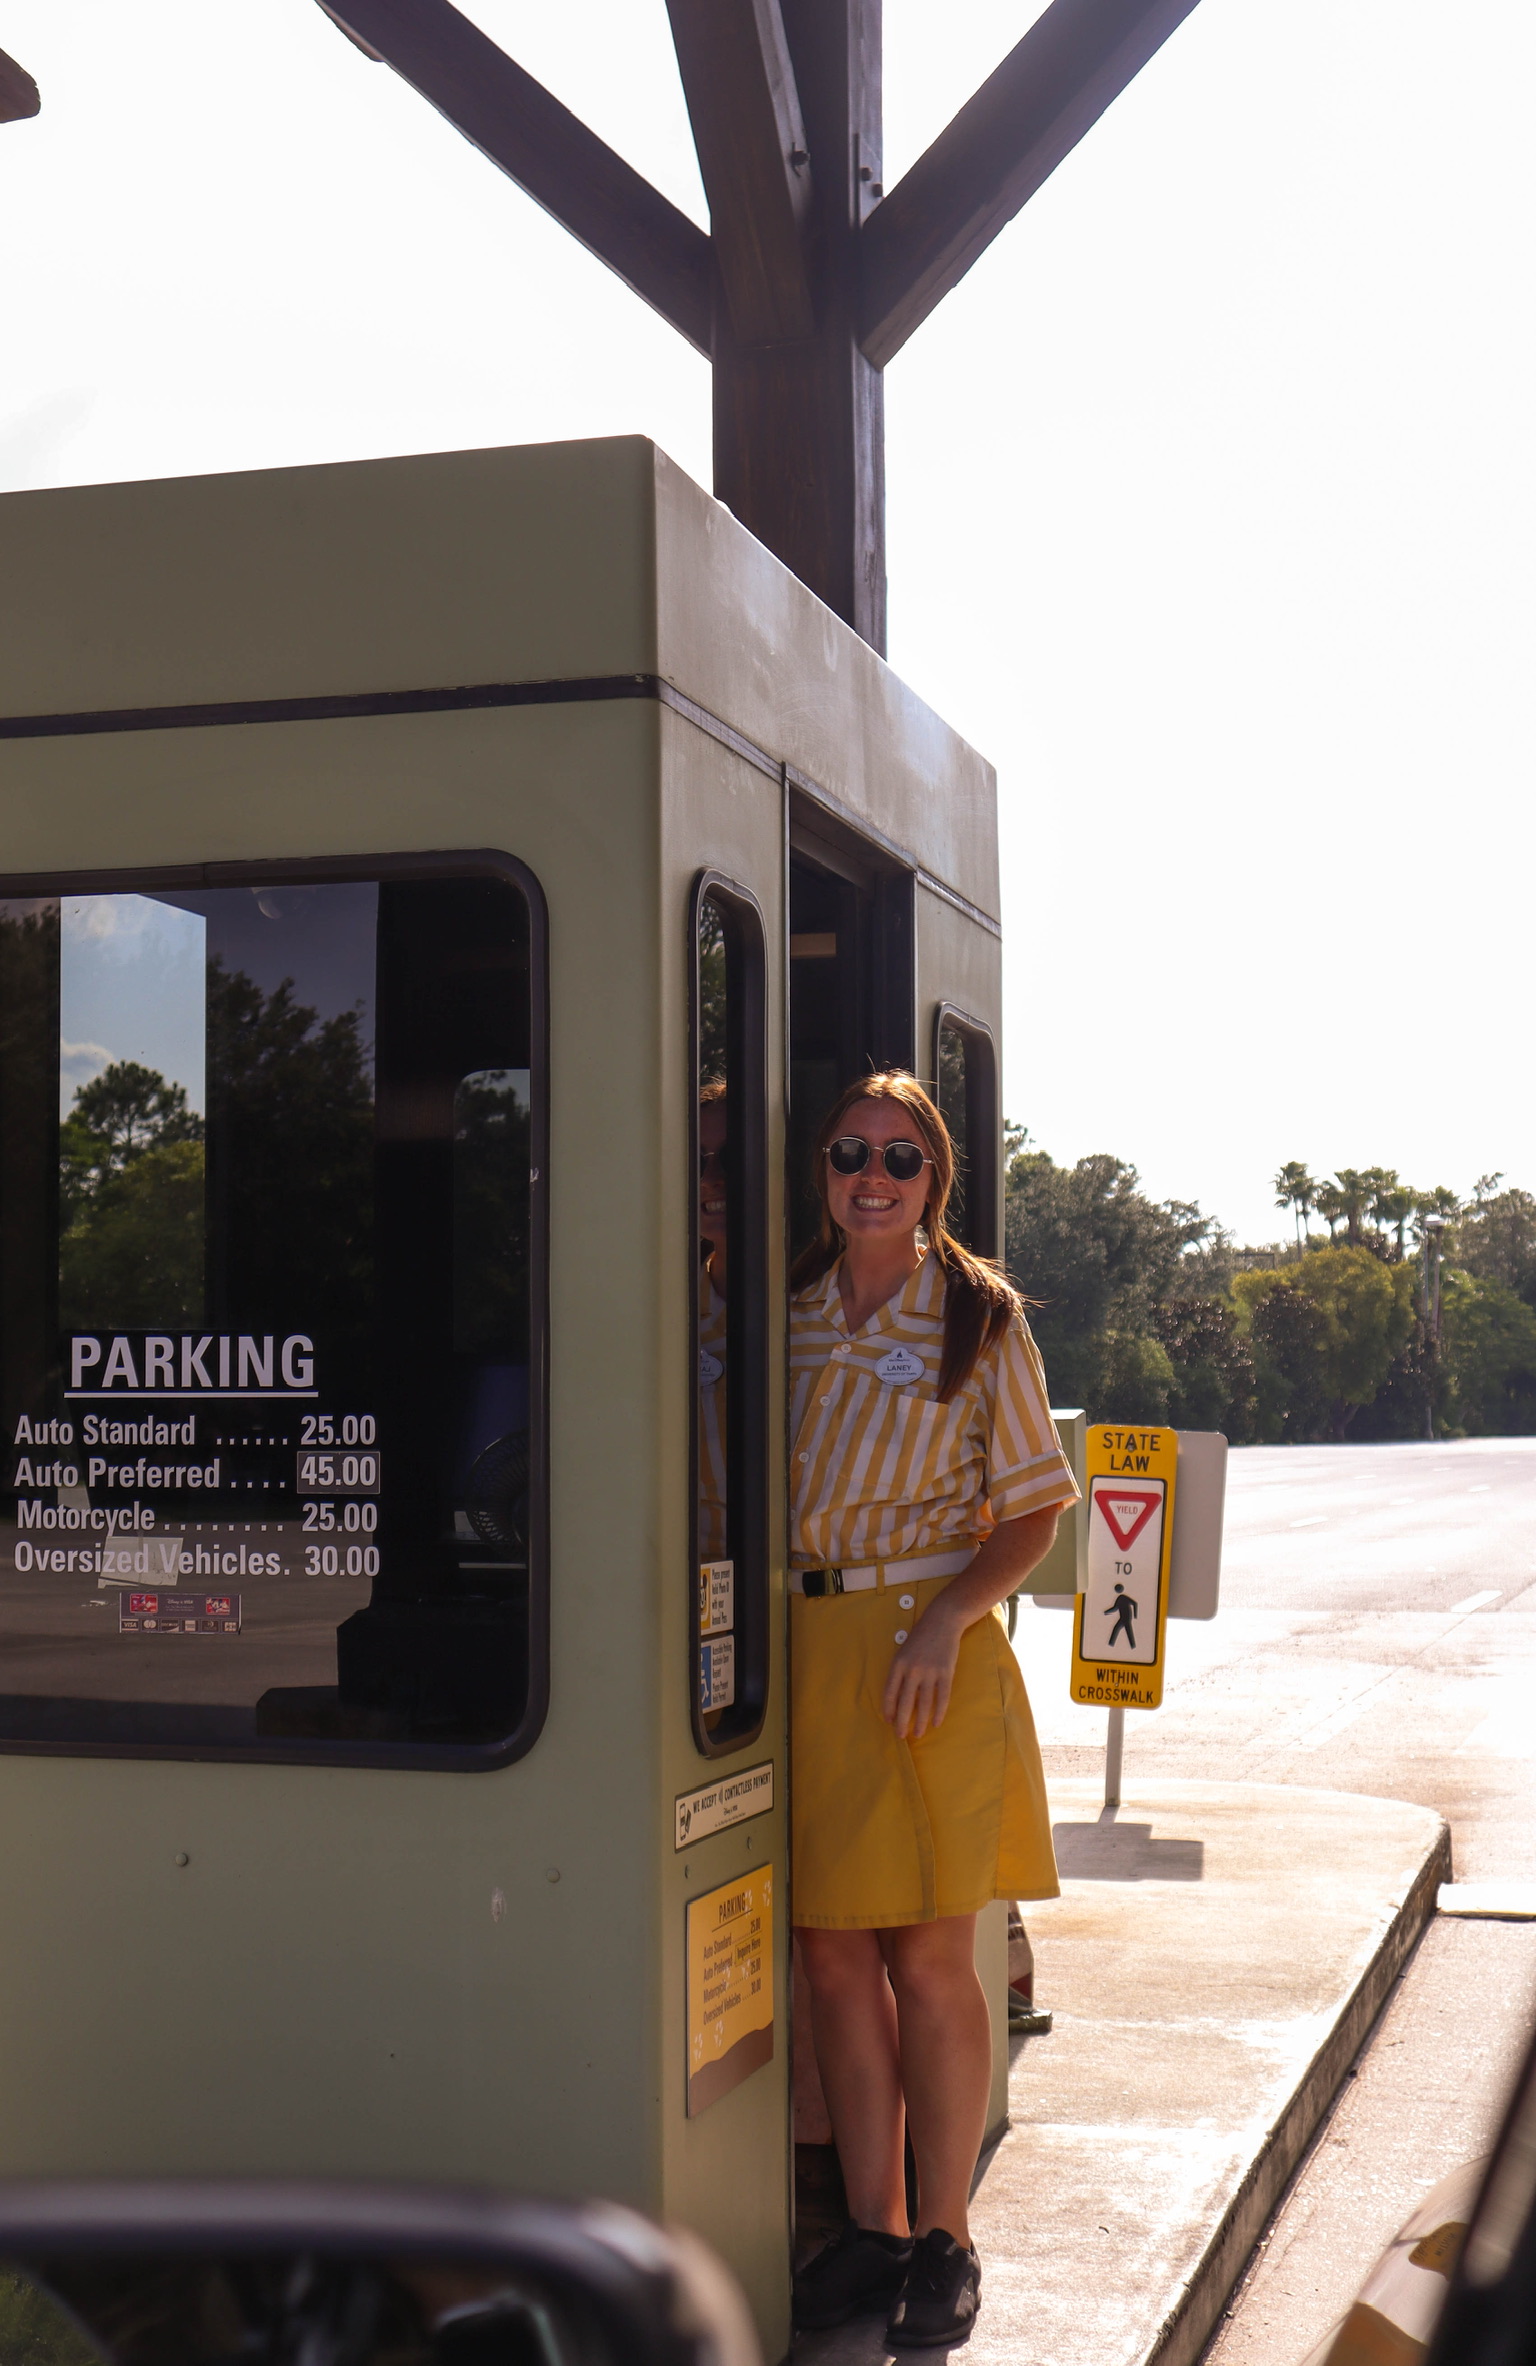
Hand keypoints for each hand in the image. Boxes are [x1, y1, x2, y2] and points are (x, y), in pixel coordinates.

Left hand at [882, 1595, 966, 1740]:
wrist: (942, 1621)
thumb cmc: (920, 1637)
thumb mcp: (903, 1651)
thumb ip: (900, 1672)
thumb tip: (896, 1697)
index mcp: (898, 1663)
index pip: (890, 1692)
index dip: (888, 1709)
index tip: (888, 1721)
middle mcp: (913, 1669)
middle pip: (905, 1702)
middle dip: (901, 1721)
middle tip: (900, 1735)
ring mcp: (930, 1672)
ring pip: (924, 1703)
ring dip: (920, 1721)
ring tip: (918, 1734)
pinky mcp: (946, 1673)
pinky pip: (942, 1698)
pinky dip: (939, 1712)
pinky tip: (936, 1723)